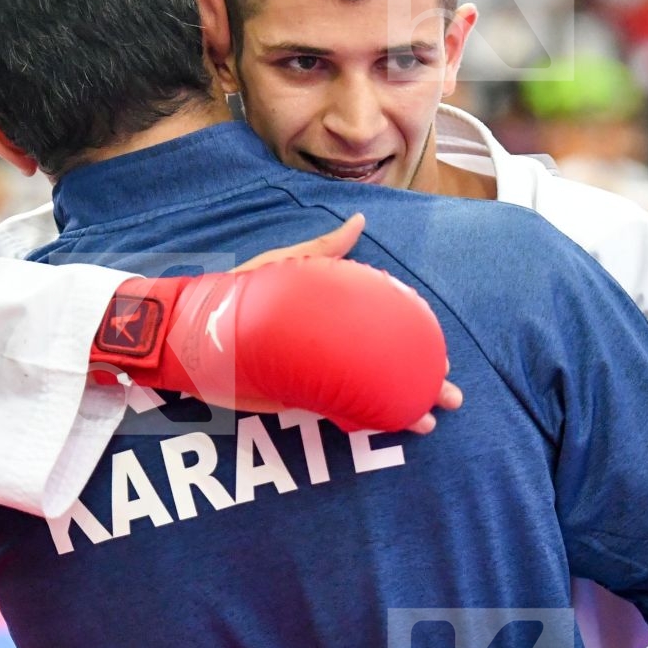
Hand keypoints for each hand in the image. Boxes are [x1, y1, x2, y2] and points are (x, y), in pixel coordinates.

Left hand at [234, 214, 461, 433]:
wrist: (196, 333)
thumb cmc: (241, 294)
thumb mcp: (285, 267)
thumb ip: (323, 250)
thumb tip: (361, 220)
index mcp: (337, 318)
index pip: (388, 334)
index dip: (420, 348)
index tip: (445, 359)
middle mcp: (333, 348)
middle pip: (387, 369)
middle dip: (422, 385)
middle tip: (450, 398)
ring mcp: (319, 375)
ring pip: (371, 395)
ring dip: (401, 410)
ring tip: (426, 423)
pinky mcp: (298, 398)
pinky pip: (340, 412)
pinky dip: (365, 421)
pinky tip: (386, 427)